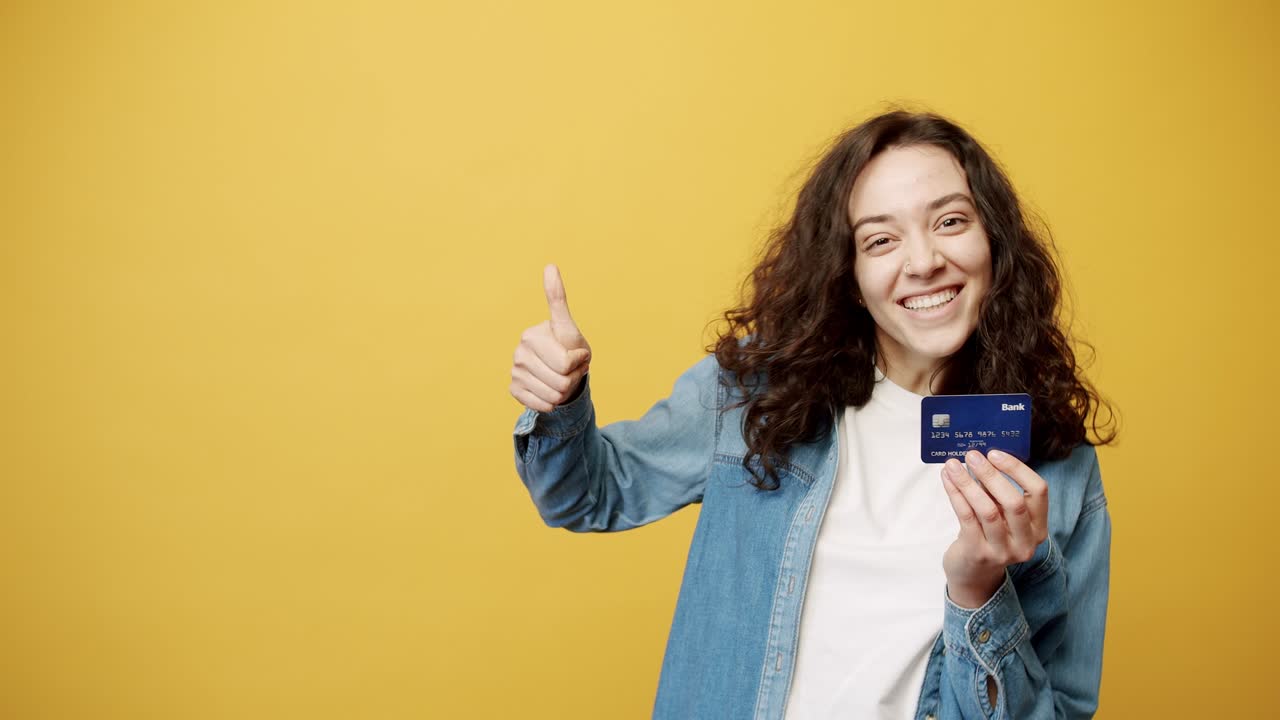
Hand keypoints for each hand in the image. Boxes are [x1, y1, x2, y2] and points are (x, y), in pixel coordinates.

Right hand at [509, 264, 592, 412]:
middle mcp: (518, 354)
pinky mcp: (514, 390)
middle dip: (573, 378)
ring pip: (553, 396)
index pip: (566, 363)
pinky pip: (541, 405)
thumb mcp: (568, 326)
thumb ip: (557, 298)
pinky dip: (551, 402)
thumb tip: (550, 265)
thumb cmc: (568, 347)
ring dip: (564, 391)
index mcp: (531, 336)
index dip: (578, 362)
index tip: (576, 354)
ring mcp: (514, 373)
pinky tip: (549, 390)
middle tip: (569, 369)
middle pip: (561, 382)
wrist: (561, 370)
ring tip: (561, 378)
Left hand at [940, 449, 1048, 608]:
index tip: (995, 453)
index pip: (1039, 491)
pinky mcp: (978, 553)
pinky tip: (947, 479)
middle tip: (972, 455)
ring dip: (968, 483)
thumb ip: (1000, 491)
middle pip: (1014, 502)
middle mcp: (1026, 541)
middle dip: (991, 475)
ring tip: (952, 465)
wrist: (973, 574)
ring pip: (987, 510)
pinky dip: (956, 494)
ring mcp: (1003, 551)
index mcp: (1038, 527)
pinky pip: (966, 517)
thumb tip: (982, 455)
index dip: (1018, 469)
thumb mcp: (1004, 516)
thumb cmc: (990, 535)